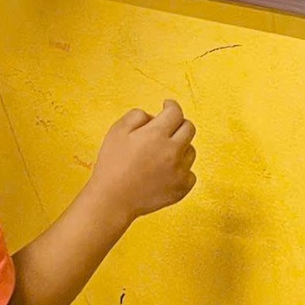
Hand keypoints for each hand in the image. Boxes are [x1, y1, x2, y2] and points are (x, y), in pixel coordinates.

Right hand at [89, 100, 197, 223]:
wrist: (113, 198)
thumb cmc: (113, 163)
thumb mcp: (117, 130)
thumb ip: (137, 115)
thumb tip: (154, 117)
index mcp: (157, 135)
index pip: (175, 112)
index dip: (171, 105)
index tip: (167, 105)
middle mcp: (173, 152)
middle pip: (189, 128)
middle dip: (179, 123)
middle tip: (167, 126)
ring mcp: (179, 172)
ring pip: (191, 150)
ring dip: (180, 146)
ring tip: (162, 152)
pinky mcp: (181, 189)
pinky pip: (190, 173)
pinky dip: (182, 168)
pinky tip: (166, 170)